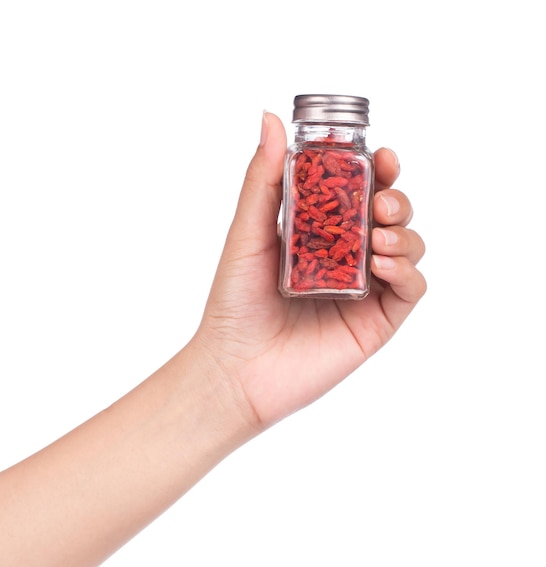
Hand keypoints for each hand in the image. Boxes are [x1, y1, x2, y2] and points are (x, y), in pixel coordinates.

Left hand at [192, 112, 425, 429]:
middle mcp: (347, 257)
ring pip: (408, 246)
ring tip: (376, 239)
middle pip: (392, 214)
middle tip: (382, 203)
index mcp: (320, 231)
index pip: (361, 191)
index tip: (382, 156)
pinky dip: (406, 270)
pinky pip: (410, 288)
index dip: (379, 169)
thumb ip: (264, 179)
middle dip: (397, 200)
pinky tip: (382, 265)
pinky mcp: (376, 321)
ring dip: (403, 233)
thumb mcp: (248, 233)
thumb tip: (270, 117)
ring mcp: (364, 289)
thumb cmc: (235, 302)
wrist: (236, 369)